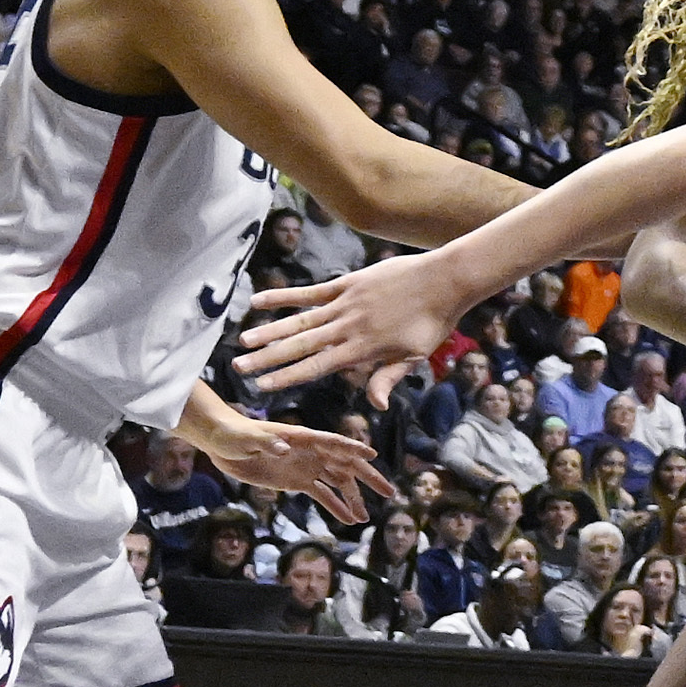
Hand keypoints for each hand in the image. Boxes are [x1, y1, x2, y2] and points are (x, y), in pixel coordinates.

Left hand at [190, 406, 400, 520]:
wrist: (223, 443)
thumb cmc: (236, 434)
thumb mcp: (249, 438)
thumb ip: (268, 442)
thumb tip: (285, 449)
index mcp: (304, 437)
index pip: (333, 442)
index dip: (352, 448)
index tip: (371, 456)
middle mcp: (312, 452)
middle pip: (346, 465)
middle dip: (368, 479)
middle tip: (388, 493)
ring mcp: (307, 467)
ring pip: (339, 482)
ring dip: (353, 498)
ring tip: (364, 519)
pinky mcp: (297, 481)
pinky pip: (322, 495)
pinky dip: (335, 507)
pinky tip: (348, 520)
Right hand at [239, 247, 485, 395]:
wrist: (446, 280)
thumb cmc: (433, 322)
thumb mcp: (414, 357)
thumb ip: (387, 378)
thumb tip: (374, 406)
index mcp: (362, 350)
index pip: (317, 367)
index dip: (288, 376)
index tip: (263, 386)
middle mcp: (348, 328)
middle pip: (301, 346)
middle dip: (268, 358)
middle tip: (240, 369)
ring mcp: (346, 304)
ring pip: (300, 320)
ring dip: (270, 331)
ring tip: (244, 341)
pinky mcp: (347, 284)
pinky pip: (310, 292)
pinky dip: (285, 297)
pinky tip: (259, 301)